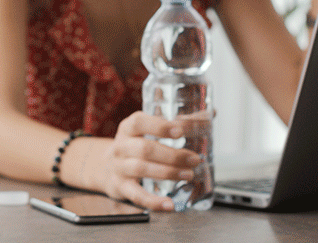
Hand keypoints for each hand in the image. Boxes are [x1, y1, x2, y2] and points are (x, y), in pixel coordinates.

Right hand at [84, 112, 202, 211]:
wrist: (106, 166)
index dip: (159, 126)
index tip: (180, 130)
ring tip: (188, 174)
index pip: (140, 122)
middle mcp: (121, 146)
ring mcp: (119, 167)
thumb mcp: (147, 130)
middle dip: (172, 155)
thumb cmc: (135, 145)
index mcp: (128, 128)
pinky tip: (169, 204)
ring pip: (141, 169)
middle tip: (194, 159)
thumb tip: (210, 114)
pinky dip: (153, 202)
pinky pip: (136, 195)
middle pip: (144, 149)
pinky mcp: (121, 187)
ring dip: (167, 173)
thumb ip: (178, 123)